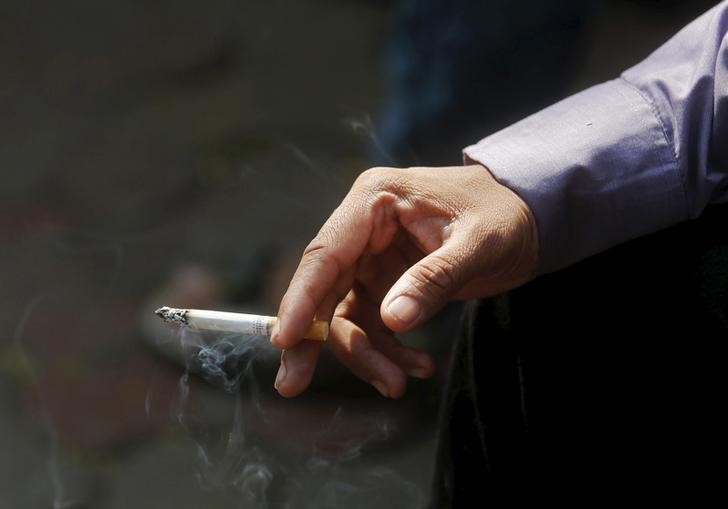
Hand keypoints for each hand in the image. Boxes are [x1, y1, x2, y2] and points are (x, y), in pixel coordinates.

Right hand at [271, 164, 538, 397]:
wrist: (528, 215)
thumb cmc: (504, 215)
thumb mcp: (479, 244)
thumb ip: (436, 279)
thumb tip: (393, 320)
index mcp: (375, 201)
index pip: (326, 253)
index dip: (301, 298)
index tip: (286, 341)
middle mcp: (363, 229)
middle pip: (323, 288)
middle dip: (315, 340)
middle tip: (293, 386)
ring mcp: (371, 258)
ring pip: (345, 315)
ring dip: (365, 355)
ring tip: (399, 384)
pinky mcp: (385, 283)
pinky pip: (372, 325)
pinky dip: (389, 352)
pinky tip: (419, 368)